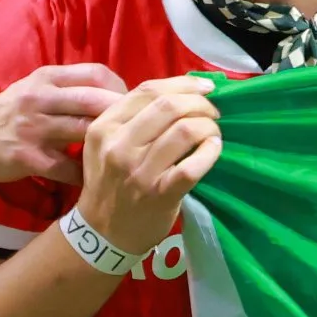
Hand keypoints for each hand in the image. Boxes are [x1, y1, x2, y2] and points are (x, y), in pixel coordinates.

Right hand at [0, 59, 125, 184]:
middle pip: (95, 101)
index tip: (132, 107)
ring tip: (124, 156)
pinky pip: (68, 168)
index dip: (122, 89)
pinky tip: (97, 178)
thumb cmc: (12, 110)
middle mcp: (41, 98)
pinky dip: (87, 174)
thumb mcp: (38, 87)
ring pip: (84, 133)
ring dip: (109, 146)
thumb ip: (73, 88)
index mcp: (48, 78)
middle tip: (139, 134)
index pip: (97, 73)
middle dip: (124, 117)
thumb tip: (119, 95)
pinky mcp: (27, 157)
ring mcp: (33, 128)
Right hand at [74, 72, 222, 248]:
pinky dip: (211, 151)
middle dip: (200, 103)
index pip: (148, 91)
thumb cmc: (110, 183)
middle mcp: (119, 146)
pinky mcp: (160, 193)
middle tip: (211, 112)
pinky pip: (194, 165)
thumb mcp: (106, 144)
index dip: (183, 84)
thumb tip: (180, 91)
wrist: (103, 232)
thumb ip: (132, 118)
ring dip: (208, 126)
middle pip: (169, 106)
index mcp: (104, 127)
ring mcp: (140, 171)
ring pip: (185, 131)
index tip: (204, 87)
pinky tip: (214, 148)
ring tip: (212, 132)